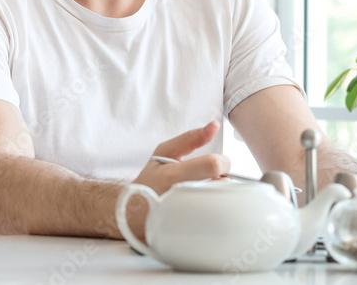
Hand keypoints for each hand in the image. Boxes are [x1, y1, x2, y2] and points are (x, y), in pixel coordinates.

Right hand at [119, 121, 229, 240]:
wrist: (131, 212)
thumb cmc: (151, 178)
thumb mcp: (165, 152)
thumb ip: (191, 138)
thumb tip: (214, 125)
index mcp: (173, 176)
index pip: (213, 165)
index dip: (223, 162)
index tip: (219, 164)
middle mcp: (179, 198)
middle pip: (221, 187)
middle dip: (224, 180)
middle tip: (215, 180)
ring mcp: (184, 219)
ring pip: (220, 204)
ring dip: (221, 195)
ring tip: (207, 193)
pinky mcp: (188, 232)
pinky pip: (214, 219)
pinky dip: (216, 210)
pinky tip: (204, 207)